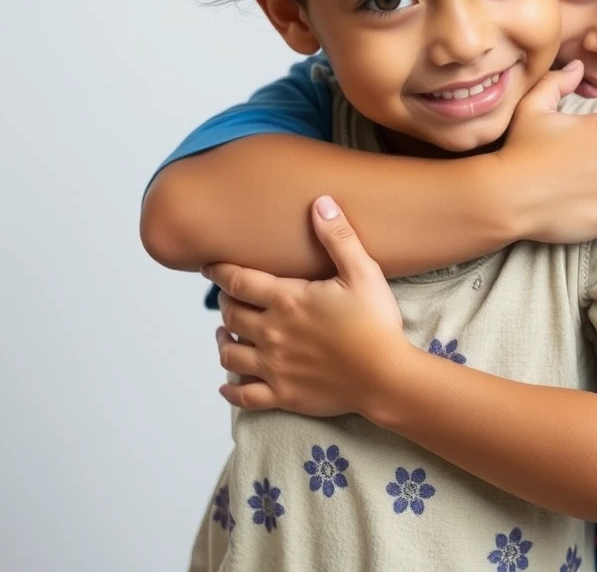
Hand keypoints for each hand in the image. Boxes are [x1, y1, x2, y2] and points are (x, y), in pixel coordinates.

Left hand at [207, 195, 406, 415]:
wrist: (385, 376)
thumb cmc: (375, 322)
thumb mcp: (362, 272)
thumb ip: (338, 237)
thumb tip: (320, 203)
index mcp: (287, 300)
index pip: (239, 281)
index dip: (220, 271)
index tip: (209, 267)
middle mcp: (272, 333)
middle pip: (231, 315)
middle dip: (225, 302)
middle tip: (228, 296)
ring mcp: (274, 367)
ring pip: (230, 354)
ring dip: (223, 340)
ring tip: (225, 331)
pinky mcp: (283, 395)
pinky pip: (244, 395)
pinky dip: (231, 390)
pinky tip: (228, 384)